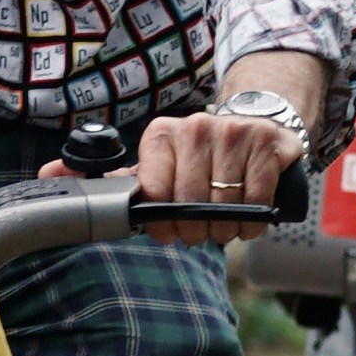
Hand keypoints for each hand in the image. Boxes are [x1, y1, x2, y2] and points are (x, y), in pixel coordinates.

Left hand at [124, 90, 306, 241]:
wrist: (254, 123)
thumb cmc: (204, 155)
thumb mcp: (166, 161)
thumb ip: (134, 178)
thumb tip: (90, 183)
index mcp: (163, 134)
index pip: (154, 192)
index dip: (163, 223)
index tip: (171, 232)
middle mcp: (195, 127)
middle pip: (191, 203)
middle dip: (197, 231)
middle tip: (202, 232)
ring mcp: (233, 132)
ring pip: (225, 206)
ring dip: (227, 229)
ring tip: (226, 225)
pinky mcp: (265, 142)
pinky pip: (257, 199)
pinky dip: (253, 222)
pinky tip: (249, 221)